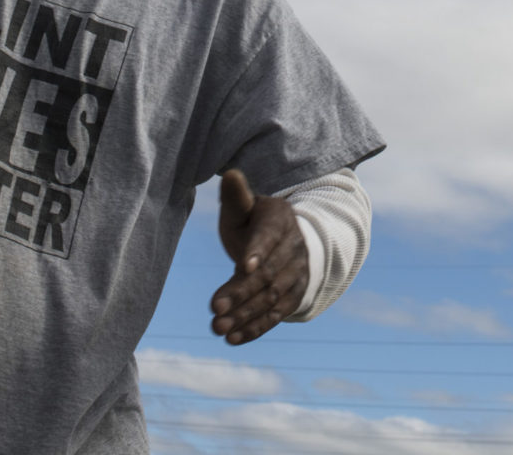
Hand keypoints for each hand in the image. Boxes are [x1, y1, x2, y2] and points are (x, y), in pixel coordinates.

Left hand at [209, 168, 306, 344]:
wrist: (288, 240)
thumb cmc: (256, 221)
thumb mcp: (246, 207)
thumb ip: (237, 196)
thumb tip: (230, 174)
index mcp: (280, 221)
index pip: (269, 237)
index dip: (258, 252)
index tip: (243, 267)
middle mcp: (294, 248)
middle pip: (268, 275)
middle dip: (241, 293)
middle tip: (215, 309)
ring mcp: (297, 274)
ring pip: (272, 298)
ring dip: (246, 315)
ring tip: (218, 327)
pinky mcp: (294, 296)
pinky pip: (276, 315)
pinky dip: (256, 328)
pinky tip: (233, 339)